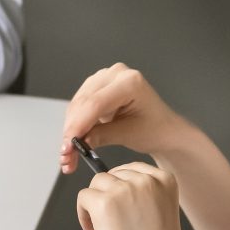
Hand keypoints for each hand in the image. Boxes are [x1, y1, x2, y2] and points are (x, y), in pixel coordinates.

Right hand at [60, 63, 196, 174]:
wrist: (163, 130)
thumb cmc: (155, 129)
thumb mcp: (129, 135)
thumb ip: (100, 136)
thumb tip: (77, 143)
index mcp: (130, 82)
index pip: (95, 103)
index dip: (78, 126)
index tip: (68, 146)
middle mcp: (116, 74)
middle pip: (83, 103)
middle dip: (72, 131)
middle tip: (66, 154)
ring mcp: (106, 78)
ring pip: (77, 104)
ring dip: (70, 129)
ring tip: (69, 153)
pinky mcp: (98, 86)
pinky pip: (80, 105)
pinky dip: (75, 124)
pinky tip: (74, 140)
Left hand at [73, 162, 200, 229]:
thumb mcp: (157, 212)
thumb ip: (140, 194)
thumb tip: (107, 182)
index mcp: (165, 179)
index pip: (131, 169)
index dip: (121, 189)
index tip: (122, 209)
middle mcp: (145, 180)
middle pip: (111, 175)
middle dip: (107, 197)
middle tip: (113, 224)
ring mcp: (124, 189)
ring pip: (96, 184)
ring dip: (94, 205)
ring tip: (104, 229)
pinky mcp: (103, 203)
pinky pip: (83, 197)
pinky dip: (83, 215)